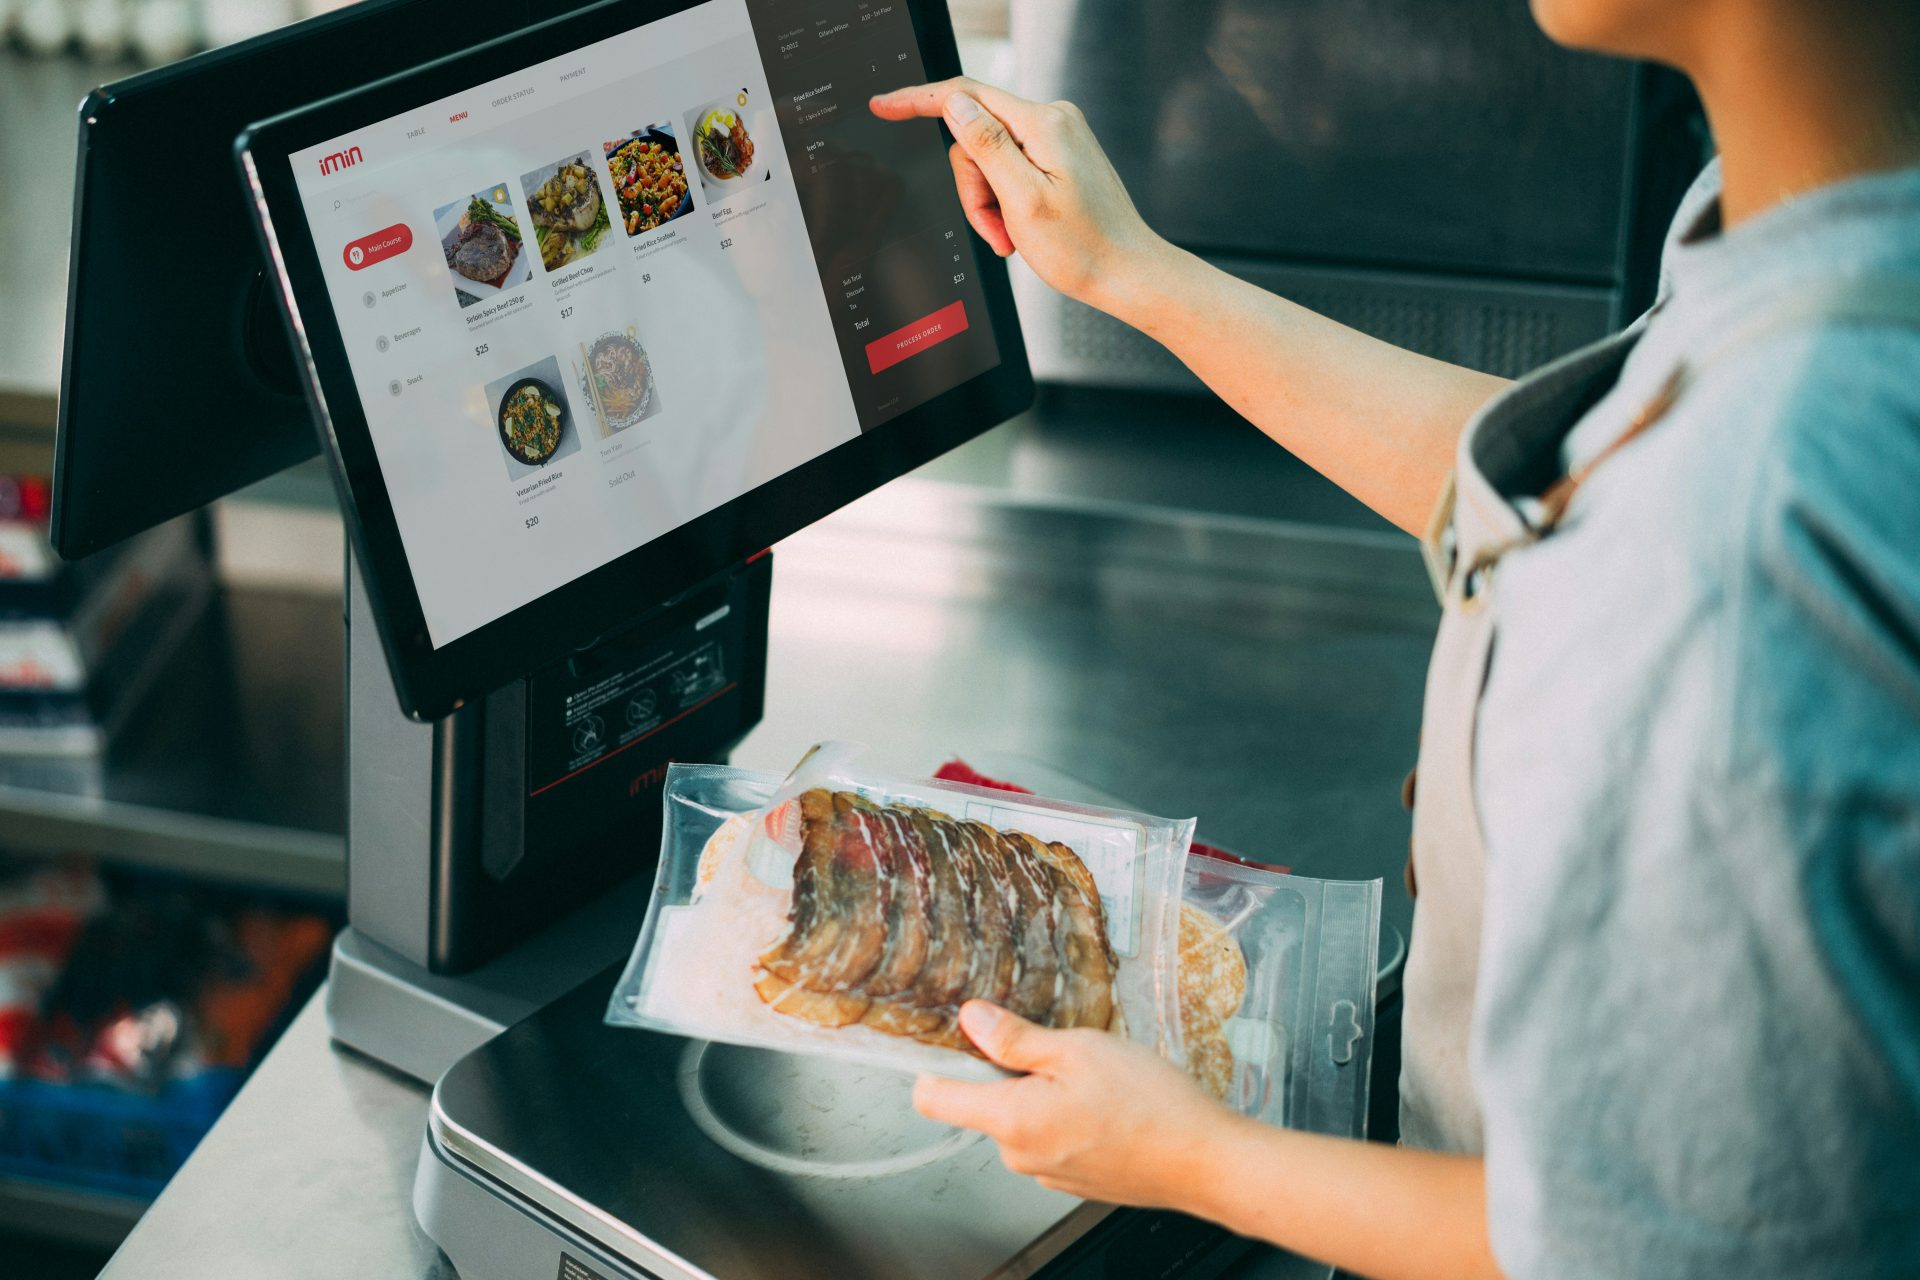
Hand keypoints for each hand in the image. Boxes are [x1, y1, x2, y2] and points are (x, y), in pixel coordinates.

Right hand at [869, 78, 1169, 310]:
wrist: (1126, 272)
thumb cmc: (1085, 249)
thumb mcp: (1024, 201)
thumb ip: (987, 147)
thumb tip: (955, 106)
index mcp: (1044, 125)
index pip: (965, 96)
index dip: (917, 101)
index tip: (884, 106)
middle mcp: (1052, 121)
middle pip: (974, 139)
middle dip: (974, 190)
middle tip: (996, 230)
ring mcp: (1056, 138)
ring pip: (988, 161)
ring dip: (990, 204)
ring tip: (1012, 237)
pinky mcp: (1057, 156)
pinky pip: (1009, 171)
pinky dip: (1006, 203)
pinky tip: (1022, 228)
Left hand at [912, 1000, 1239, 1207]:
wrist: (1206, 1162)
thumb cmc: (1151, 1105)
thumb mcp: (1079, 1050)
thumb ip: (1016, 1039)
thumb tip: (972, 1019)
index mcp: (1011, 1121)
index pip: (933, 1098)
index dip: (933, 1062)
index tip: (951, 1038)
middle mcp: (1020, 1156)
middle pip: (983, 1104)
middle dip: (1010, 1072)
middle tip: (1058, 1049)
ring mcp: (1047, 1173)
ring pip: (1021, 1121)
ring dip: (1042, 1095)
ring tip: (1092, 1078)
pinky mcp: (1074, 1180)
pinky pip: (1050, 1139)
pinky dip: (1066, 1117)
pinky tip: (1107, 1104)